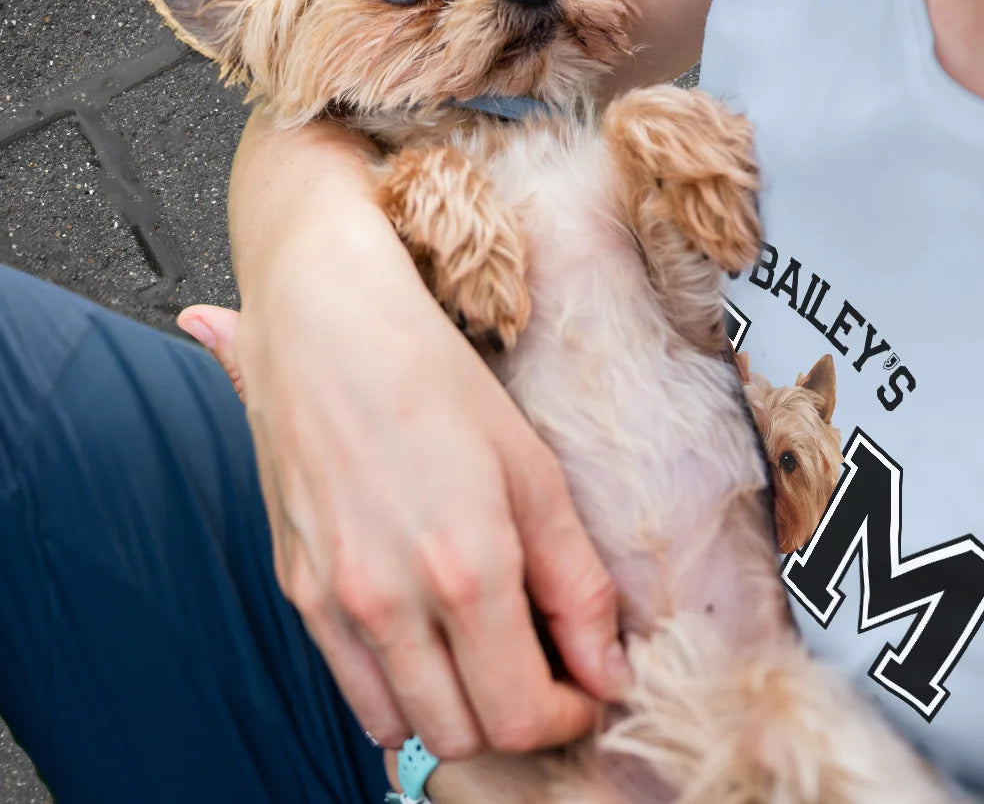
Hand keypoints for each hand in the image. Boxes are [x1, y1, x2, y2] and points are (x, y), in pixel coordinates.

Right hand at [178, 204, 627, 760]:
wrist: (327, 325)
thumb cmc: (439, 381)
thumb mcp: (534, 470)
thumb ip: (574, 584)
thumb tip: (608, 674)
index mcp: (464, 571)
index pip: (520, 717)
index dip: (566, 714)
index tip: (585, 683)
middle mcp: (389, 604)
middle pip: (463, 737)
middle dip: (516, 717)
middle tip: (544, 665)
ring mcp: (331, 603)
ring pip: (402, 726)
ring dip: (456, 710)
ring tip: (487, 651)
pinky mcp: (296, 591)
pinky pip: (350, 685)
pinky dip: (397, 687)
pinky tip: (427, 630)